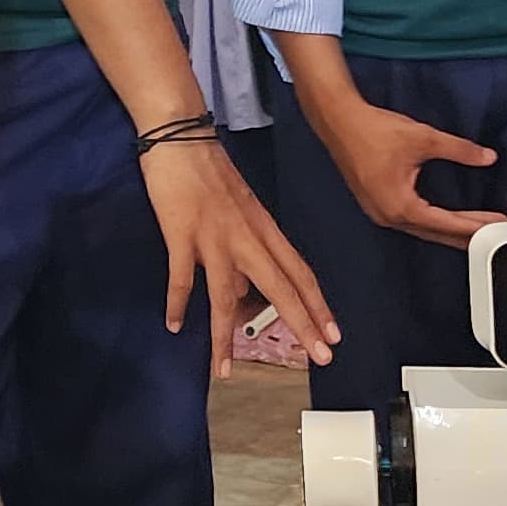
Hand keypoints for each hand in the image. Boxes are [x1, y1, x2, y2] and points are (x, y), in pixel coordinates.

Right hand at [140, 138, 336, 375]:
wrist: (180, 134)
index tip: (333, 333)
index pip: (299, 272)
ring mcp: (214, 238)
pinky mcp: (182, 235)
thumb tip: (244, 286)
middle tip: (321, 356)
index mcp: (263, 228)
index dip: (318, 305)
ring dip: (224, 338)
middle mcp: (246, 237)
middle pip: (280, 287)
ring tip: (224, 371)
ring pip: (225, 297)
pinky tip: (173, 325)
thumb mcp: (241, 208)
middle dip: (302, 324)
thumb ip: (246, 246)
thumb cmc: (209, 170)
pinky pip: (181, 279)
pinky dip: (177, 305)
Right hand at [294, 74, 497, 248]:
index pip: (446, 224)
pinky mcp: (377, 204)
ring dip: (449, 229)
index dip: (475, 226)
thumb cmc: (374, 130)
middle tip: (495, 234)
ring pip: (423, 230)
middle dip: (465, 234)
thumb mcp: (423, 138)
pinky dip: (432, 222)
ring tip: (476, 229)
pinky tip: (445, 218)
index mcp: (400, 207)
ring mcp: (380, 213)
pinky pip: (411, 221)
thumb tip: (488, 157)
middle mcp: (389, 216)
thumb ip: (459, 150)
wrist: (337, 120)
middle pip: (436, 234)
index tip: (497, 228)